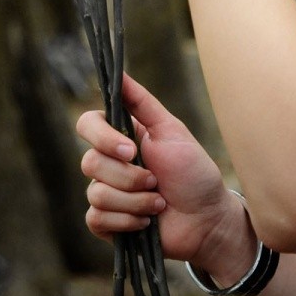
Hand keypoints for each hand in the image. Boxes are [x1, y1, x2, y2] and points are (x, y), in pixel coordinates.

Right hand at [78, 74, 250, 278]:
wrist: (207, 219)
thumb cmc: (194, 173)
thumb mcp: (172, 131)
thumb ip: (142, 103)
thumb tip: (119, 73)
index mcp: (122, 137)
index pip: (87, 124)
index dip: (102, 138)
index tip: (131, 150)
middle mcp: (109, 163)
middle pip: (89, 163)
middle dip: (130, 177)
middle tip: (157, 182)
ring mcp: (107, 193)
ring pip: (96, 194)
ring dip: (135, 201)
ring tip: (158, 202)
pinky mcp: (107, 222)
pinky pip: (97, 219)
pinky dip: (126, 221)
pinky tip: (147, 222)